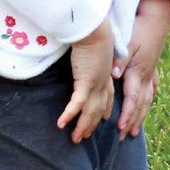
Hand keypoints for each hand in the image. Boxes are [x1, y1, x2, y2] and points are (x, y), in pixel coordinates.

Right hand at [57, 20, 114, 143]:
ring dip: (81, 127)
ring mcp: (95, 85)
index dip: (105, 110)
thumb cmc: (94, 35)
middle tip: (83, 137)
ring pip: (89, 112)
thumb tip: (86, 57)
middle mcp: (103, 83)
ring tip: (74, 139)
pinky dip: (70, 115)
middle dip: (91, 125)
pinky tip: (61, 124)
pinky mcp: (85, 83)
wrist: (95, 30)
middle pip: (98, 110)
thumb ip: (92, 57)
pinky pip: (77, 104)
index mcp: (107, 75)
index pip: (107, 97)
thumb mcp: (96, 50)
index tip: (102, 120)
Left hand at [112, 0, 169, 136]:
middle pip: (141, 104)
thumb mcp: (128, 43)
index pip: (133, 98)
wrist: (156, 17)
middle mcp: (147, 75)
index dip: (128, 114)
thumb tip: (114, 75)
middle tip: (125, 137)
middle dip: (133, 121)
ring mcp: (152, 72)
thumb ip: (119, 59)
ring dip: (141, 116)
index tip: (121, 128)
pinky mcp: (152, 67)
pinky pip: (151, 90)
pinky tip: (145, 106)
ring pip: (147, 99)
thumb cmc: (138, 28)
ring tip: (135, 131)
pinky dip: (147, 101)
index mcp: (139, 71)